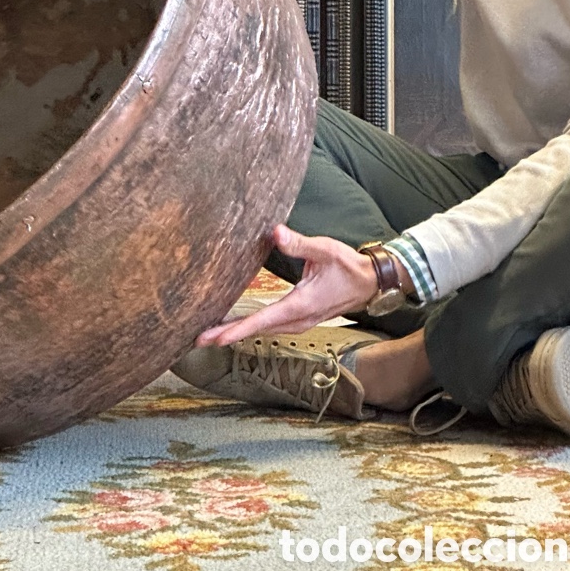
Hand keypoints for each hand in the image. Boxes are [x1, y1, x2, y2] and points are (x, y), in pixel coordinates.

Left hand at [195, 224, 378, 345]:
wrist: (369, 282)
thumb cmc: (347, 265)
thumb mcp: (324, 250)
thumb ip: (299, 243)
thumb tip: (275, 232)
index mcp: (300, 305)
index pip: (262, 320)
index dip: (237, 329)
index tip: (215, 337)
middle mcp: (298, 319)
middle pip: (257, 330)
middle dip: (228, 334)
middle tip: (200, 338)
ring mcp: (300, 321)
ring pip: (264, 330)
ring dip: (239, 332)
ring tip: (213, 334)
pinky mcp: (300, 319)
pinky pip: (271, 326)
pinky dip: (252, 327)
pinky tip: (239, 324)